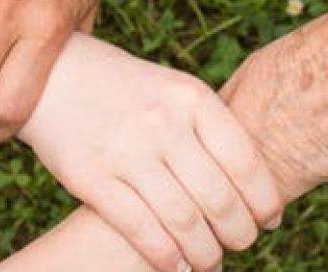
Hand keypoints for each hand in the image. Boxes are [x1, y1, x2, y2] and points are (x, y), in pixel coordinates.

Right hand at [19, 34, 283, 271]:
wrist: (57, 75)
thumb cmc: (130, 90)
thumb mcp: (175, 91)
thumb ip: (210, 129)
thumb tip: (254, 185)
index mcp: (191, 98)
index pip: (245, 161)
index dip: (264, 199)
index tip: (270, 219)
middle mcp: (163, 123)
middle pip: (219, 198)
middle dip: (239, 233)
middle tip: (243, 244)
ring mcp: (127, 150)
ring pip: (184, 221)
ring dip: (205, 253)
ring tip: (211, 261)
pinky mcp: (92, 177)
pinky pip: (141, 229)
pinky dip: (165, 257)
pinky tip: (176, 266)